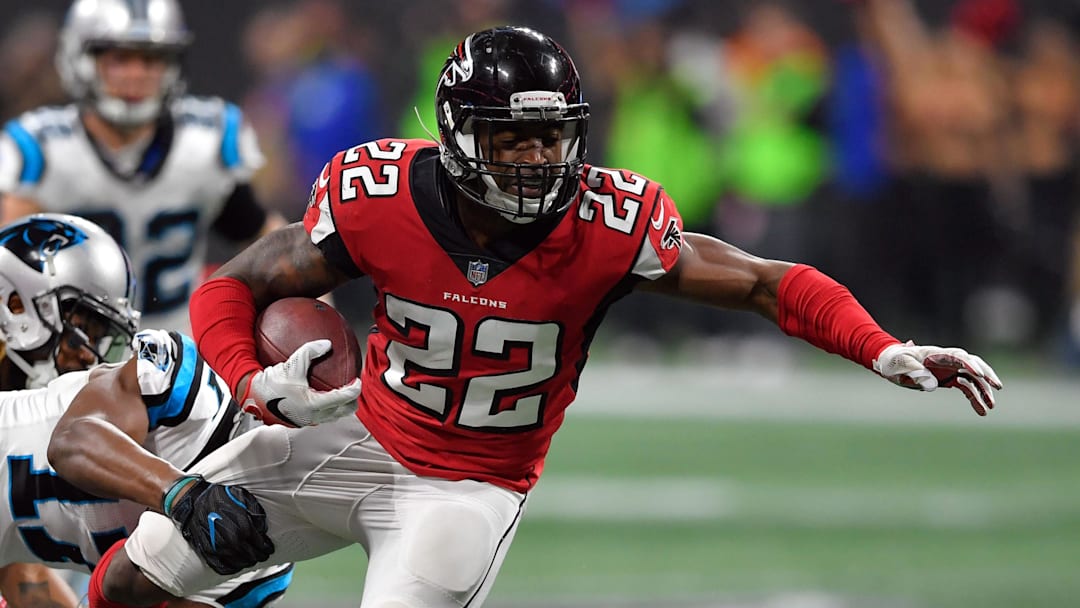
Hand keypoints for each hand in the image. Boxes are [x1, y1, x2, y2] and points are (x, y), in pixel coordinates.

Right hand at [163, 475, 273, 574]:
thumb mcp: (243, 496)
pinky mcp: (207, 552)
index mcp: (242, 525)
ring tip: (252, 559)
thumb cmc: (219, 497)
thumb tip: (263, 527)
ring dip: (248, 563)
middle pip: (251, 555)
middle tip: (263, 555)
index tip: (269, 548)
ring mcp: (218, 548)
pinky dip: (232, 569)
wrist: (194, 501)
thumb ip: (255, 511)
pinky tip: (237, 565)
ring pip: (239, 563)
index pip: (260, 543)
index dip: (267, 547)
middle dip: (260, 556)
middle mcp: (231, 539)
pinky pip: (222, 567)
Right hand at [242, 339, 360, 426]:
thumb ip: (310, 351)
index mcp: (313, 404)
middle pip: (343, 411)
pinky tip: (321, 393)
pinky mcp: (299, 421)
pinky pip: (320, 415)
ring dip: (340, 405)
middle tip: (353, 388)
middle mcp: (312, 416)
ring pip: (332, 415)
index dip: (354, 390)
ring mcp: (307, 421)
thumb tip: (326, 344)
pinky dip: (327, 406)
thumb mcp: (291, 364)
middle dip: (352, 401)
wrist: (251, 397)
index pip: (343, 398)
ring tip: (342, 392)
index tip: (358, 381)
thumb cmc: (270, 383)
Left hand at [873, 341, 1002, 414]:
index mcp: (936, 353)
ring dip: (983, 391)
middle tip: (997, 386)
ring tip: (991, 406)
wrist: (889, 363)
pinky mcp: (949, 379)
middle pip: (973, 364)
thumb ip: (915, 373)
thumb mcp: (900, 365)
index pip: (958, 356)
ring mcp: (949, 370)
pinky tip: (982, 411)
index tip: (979, 374)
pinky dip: (975, 398)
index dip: (970, 364)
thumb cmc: (894, 361)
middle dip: (986, 374)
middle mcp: (947, 360)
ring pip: (973, 379)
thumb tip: (932, 386)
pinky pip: (966, 388)